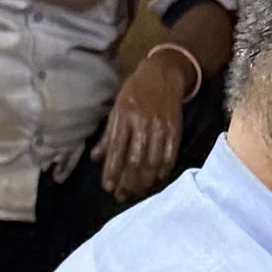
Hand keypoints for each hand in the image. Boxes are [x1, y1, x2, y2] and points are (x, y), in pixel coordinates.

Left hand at [99, 47, 194, 202]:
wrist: (162, 75)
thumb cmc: (135, 92)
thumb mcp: (117, 108)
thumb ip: (108, 135)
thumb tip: (96, 158)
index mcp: (124, 116)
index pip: (117, 150)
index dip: (112, 171)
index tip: (108, 188)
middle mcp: (142, 123)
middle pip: (135, 161)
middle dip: (128, 182)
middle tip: (122, 196)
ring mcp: (160, 128)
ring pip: (152, 163)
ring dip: (144, 182)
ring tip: (137, 192)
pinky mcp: (175, 131)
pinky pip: (169, 157)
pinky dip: (162, 172)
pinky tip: (155, 181)